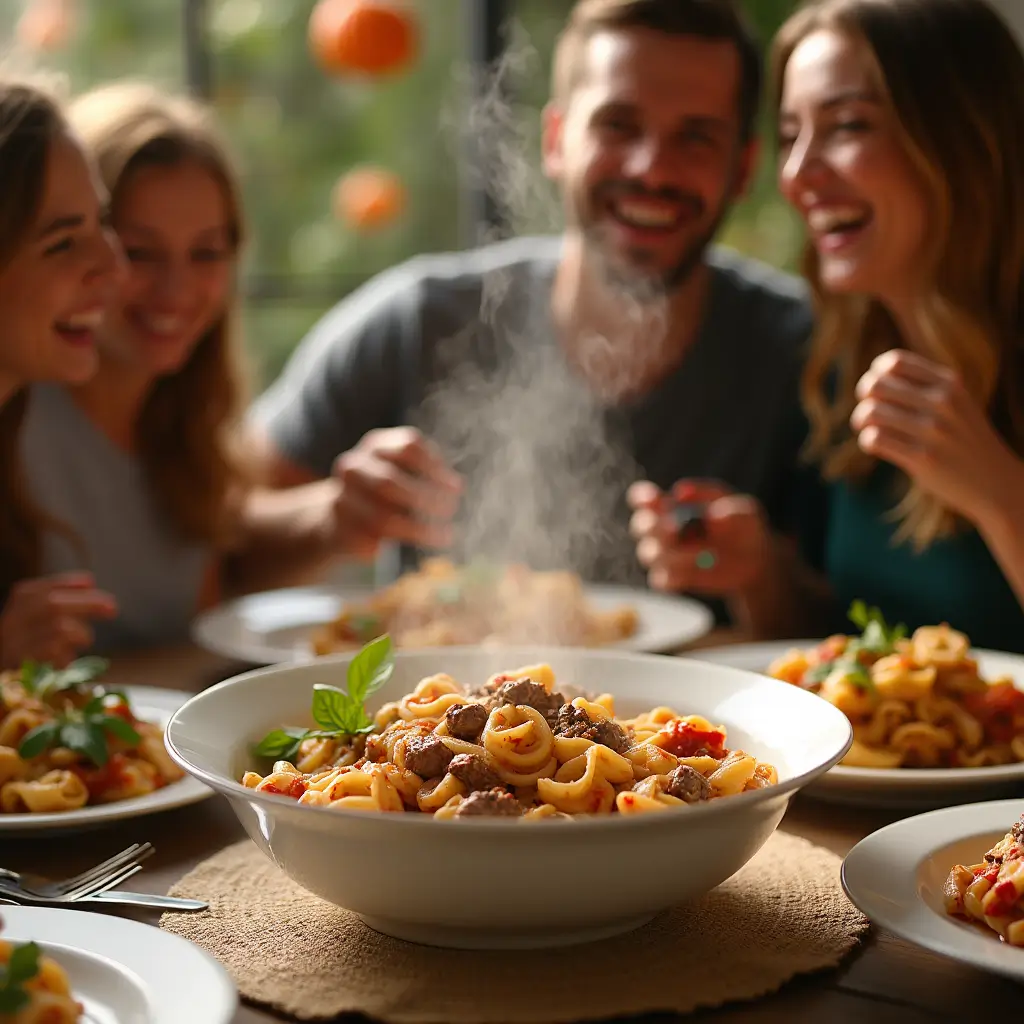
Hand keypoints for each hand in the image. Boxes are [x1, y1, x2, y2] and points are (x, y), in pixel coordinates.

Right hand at [0, 572, 117, 667]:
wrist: (11, 684)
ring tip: (84, 641)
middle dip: (88, 603)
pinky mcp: (28, 669)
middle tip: (113, 609)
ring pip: (60, 628)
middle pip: (52, 605)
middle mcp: (10, 624)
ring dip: (81, 633)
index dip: (66, 583)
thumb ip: (60, 601)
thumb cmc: (30, 648)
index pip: (37, 589)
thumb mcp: (38, 620)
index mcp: (15, 608)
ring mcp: (16, 646)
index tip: (91, 583)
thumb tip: (88, 583)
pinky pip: (60, 655)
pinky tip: (69, 660)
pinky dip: (70, 654)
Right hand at [329, 427, 462, 557]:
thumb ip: (425, 475)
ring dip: (421, 528)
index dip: (436, 467)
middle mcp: (353, 467)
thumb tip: (456, 486)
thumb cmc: (383, 493)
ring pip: (382, 517)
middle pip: (390, 482)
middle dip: (427, 499)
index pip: (408, 446)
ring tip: (446, 535)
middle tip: (451, 510)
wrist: (338, 517)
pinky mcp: (340, 529)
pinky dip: (404, 541)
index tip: (457, 487)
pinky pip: (375, 541)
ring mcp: (341, 498)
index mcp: (376, 446)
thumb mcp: (403, 472)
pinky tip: (422, 543)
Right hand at [627, 480, 771, 595]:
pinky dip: (676, 575)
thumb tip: (687, 495)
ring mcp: (665, 556)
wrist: (757, 563)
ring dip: (673, 553)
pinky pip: (661, 579)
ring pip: (649, 553)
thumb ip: (718, 502)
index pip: (645, 499)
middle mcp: (663, 530)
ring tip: (706, 554)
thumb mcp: (744, 510)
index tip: (652, 499)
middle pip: (641, 526)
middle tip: (675, 528)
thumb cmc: (745, 527)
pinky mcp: (674, 578)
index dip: (643, 498)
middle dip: (653, 526)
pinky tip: (698, 571)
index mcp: (673, 506)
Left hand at [851, 350, 1021, 526]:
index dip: (876, 373)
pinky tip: (876, 445)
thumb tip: (873, 376)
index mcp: (949, 383)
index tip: (878, 389)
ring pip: (870, 412)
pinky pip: (875, 439)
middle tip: (868, 411)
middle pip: (876, 385)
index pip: (894, 362)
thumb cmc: (962, 438)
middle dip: (863, 397)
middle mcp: (943, 402)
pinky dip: (867, 441)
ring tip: (867, 428)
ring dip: (860, 421)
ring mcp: (933, 431)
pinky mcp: (923, 458)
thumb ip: (923, 385)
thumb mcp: (955, 401)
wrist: (994, 481)